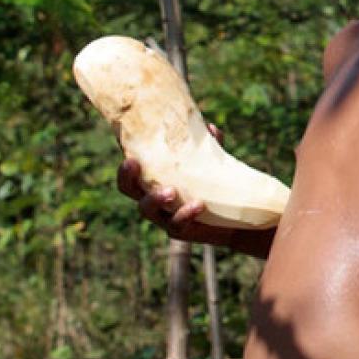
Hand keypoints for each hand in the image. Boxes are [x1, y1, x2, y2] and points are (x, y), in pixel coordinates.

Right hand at [114, 155, 271, 251]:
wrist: (233, 216)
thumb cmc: (213, 183)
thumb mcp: (212, 161)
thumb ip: (209, 146)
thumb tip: (210, 128)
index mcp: (153, 177)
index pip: (131, 167)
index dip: (125, 158)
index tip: (128, 150)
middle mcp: (151, 196)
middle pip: (128, 188)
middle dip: (127, 176)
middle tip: (132, 163)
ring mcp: (162, 215)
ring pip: (146, 209)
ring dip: (155, 198)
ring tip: (171, 191)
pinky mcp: (178, 230)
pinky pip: (176, 224)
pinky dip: (185, 214)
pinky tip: (198, 205)